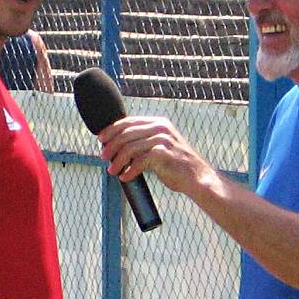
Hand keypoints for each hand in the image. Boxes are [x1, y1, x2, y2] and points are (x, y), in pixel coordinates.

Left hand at [98, 116, 212, 194]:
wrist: (197, 177)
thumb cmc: (174, 165)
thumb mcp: (158, 147)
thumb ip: (142, 142)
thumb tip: (115, 145)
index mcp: (157, 122)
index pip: (128, 121)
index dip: (111, 130)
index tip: (101, 140)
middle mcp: (161, 127)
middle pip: (126, 133)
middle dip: (111, 146)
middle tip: (103, 158)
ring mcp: (164, 139)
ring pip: (130, 147)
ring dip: (118, 161)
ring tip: (112, 171)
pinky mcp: (165, 153)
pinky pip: (140, 161)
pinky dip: (130, 170)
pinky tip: (126, 177)